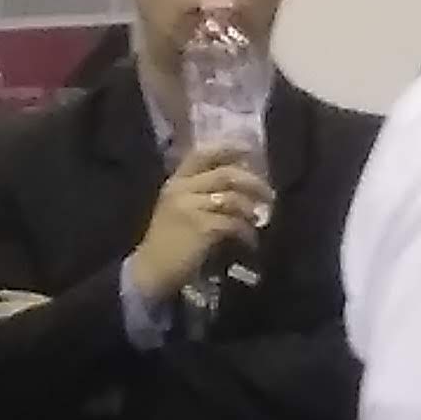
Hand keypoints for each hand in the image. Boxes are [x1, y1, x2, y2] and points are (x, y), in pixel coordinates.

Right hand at [124, 151, 273, 304]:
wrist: (151, 270)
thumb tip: (241, 181)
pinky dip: (246, 232)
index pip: (203, 154)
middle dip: (253, 183)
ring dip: (251, 210)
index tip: (251, 150)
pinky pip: (233, 223)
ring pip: (233, 199)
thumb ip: (200, 192)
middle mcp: (181, 190)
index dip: (229, 148)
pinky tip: (249, 241)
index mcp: (176, 182)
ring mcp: (190, 208)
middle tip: (269, 195)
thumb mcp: (178, 208)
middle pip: (226, 174)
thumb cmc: (169, 241)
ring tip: (257, 221)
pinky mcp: (201, 228)